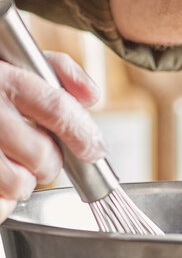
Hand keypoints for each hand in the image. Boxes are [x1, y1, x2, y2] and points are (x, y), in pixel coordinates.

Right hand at [0, 51, 105, 222]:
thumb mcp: (17, 57)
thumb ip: (60, 70)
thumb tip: (92, 97)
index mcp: (4, 80)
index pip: (57, 109)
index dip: (83, 134)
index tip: (96, 149)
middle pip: (40, 153)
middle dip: (53, 162)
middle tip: (47, 157)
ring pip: (17, 182)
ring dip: (26, 181)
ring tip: (17, 166)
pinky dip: (4, 200)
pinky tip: (1, 179)